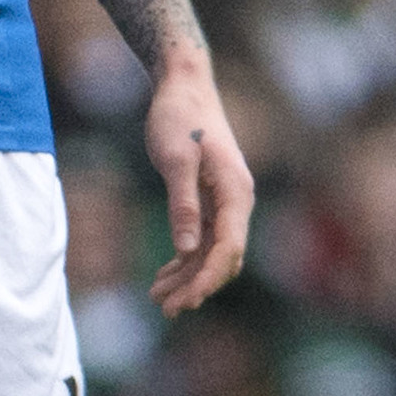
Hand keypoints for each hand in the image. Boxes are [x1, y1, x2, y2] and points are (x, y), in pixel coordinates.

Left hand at [144, 59, 254, 314]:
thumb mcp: (175, 160)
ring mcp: (226, 201)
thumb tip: (188, 249)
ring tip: (158, 298)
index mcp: (236, 193)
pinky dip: (185, 258)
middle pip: (223, 256)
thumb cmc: (178, 117)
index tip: (184, 301)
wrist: (184, 86)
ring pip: (212, 251)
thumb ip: (182, 204)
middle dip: (197, 285)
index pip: (228, 248)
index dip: (207, 278)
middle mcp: (238, 201)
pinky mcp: (210, 197)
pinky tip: (164, 274)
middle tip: (165, 308)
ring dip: (188, 276)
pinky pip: (203, 237)